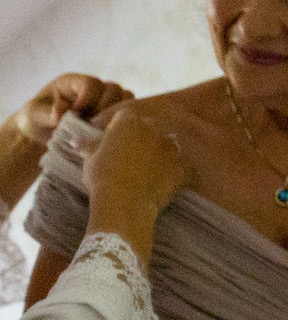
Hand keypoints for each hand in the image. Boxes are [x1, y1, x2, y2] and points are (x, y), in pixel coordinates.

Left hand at [8, 77, 132, 147]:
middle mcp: (93, 88)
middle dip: (104, 108)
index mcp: (73, 82)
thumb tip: (62, 114)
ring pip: (126, 98)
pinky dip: (123, 121)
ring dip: (116, 114)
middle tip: (90, 124)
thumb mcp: (33, 115)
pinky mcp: (113, 113)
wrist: (41, 134)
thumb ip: (47, 113)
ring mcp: (106, 100)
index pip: (92, 83)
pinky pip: (129, 112)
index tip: (76, 116)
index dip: (88, 100)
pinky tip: (108, 133)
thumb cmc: (35, 120)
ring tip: (100, 128)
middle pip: (114, 89)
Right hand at [81, 109, 187, 226]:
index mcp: (129, 121)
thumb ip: (87, 145)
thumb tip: (76, 140)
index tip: (112, 142)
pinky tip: (154, 182)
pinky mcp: (179, 167)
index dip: (118, 129)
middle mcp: (153, 130)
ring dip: (156, 153)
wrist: (125, 202)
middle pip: (148, 128)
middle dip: (140, 139)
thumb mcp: (90, 158)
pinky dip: (166, 171)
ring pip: (164, 145)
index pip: (125, 117)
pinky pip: (174, 166)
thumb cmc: (102, 176)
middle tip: (127, 157)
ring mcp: (170, 148)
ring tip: (142, 170)